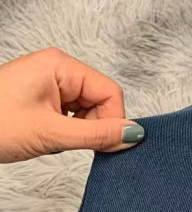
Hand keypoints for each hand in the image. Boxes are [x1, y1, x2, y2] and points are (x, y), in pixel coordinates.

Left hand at [0, 48, 144, 162]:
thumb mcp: (49, 133)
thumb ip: (96, 135)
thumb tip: (133, 134)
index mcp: (60, 65)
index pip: (109, 91)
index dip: (113, 120)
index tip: (107, 146)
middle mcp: (56, 68)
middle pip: (98, 99)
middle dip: (91, 126)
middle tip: (69, 144)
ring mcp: (46, 82)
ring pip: (84, 108)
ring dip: (76, 129)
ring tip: (50, 139)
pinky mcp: (38, 97)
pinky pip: (67, 113)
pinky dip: (63, 129)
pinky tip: (45, 137)